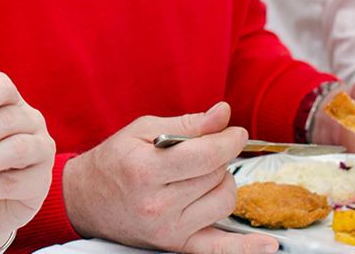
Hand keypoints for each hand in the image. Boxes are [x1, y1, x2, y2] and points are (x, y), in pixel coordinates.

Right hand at [61, 102, 277, 253]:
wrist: (85, 200)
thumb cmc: (113, 161)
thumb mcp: (141, 130)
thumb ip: (186, 124)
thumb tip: (223, 114)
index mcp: (145, 169)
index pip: (205, 155)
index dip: (228, 140)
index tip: (235, 132)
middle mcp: (157, 203)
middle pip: (216, 176)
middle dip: (217, 158)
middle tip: (201, 152)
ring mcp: (168, 228)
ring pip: (223, 202)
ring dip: (222, 183)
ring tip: (201, 176)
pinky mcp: (175, 245)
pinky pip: (219, 250)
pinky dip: (246, 248)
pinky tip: (269, 245)